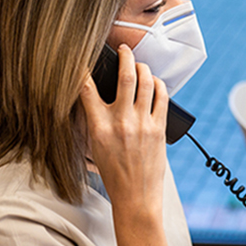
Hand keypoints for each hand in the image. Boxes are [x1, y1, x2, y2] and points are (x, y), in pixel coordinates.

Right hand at [79, 44, 168, 222]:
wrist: (136, 197)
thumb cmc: (113, 174)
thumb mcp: (93, 147)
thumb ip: (93, 121)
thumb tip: (92, 99)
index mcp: (99, 127)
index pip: (86, 88)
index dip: (83, 69)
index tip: (84, 60)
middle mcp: (121, 122)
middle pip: (124, 76)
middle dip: (124, 56)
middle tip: (123, 49)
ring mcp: (143, 124)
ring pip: (146, 82)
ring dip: (143, 67)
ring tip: (140, 64)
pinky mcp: (159, 128)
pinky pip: (162, 97)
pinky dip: (158, 84)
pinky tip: (154, 81)